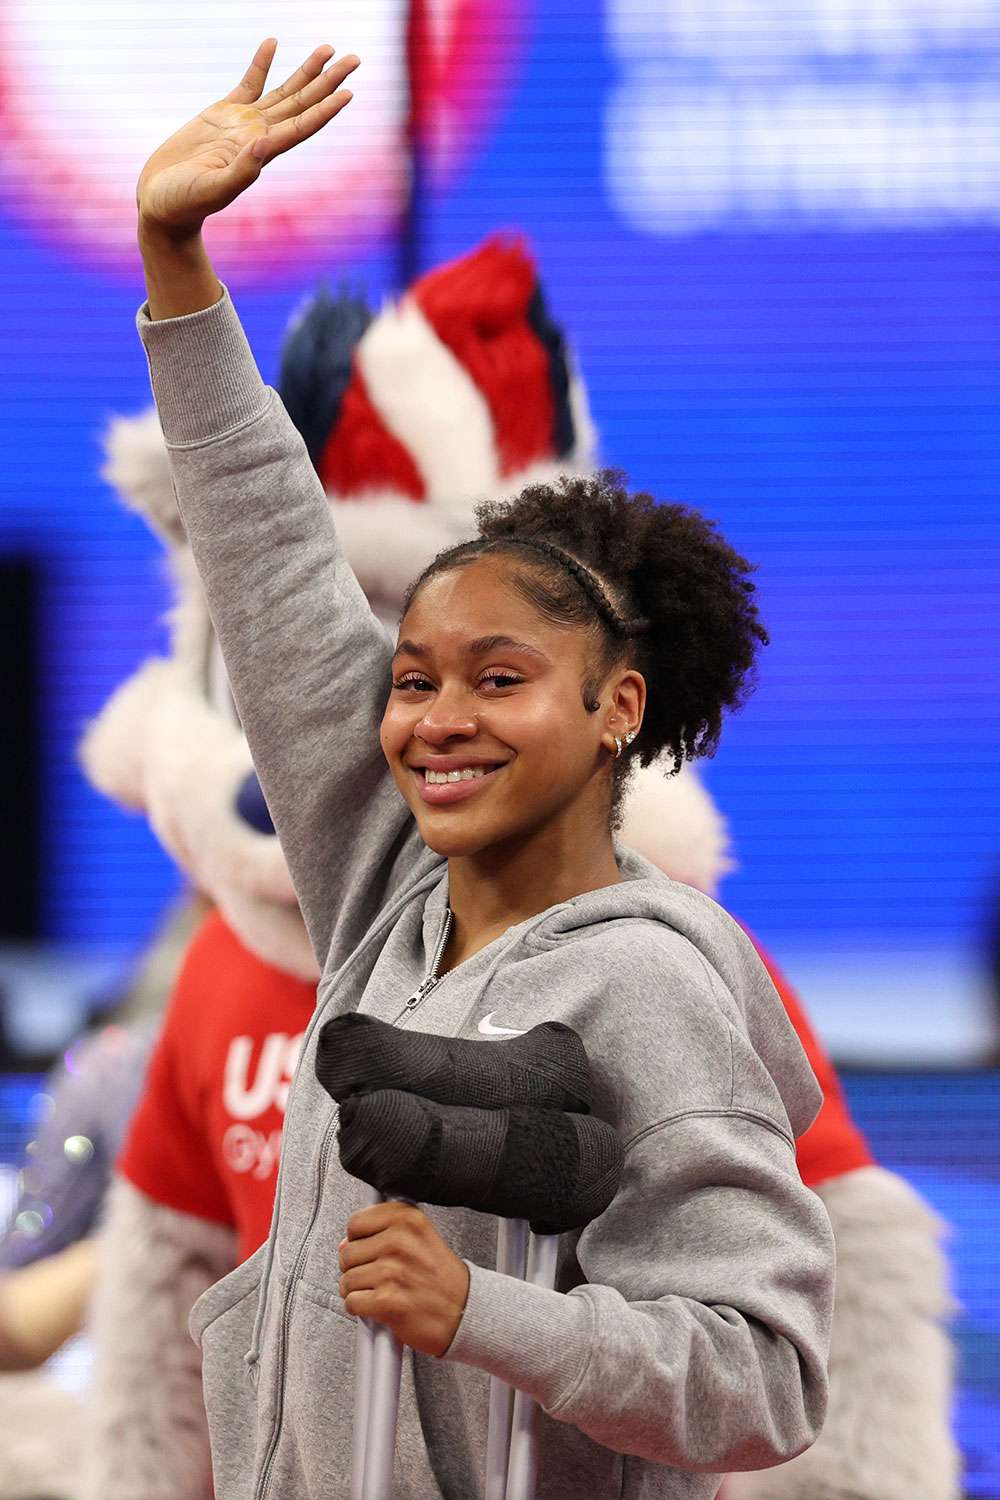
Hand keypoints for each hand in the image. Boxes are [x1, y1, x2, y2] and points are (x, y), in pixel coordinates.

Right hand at [136, 38, 358, 237]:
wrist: (162, 203)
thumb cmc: (184, 204)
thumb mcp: (212, 189)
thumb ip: (240, 171)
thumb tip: (264, 145)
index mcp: (261, 154)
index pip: (301, 127)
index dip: (326, 110)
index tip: (348, 92)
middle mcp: (259, 136)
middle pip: (302, 104)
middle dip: (328, 81)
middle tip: (354, 59)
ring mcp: (243, 123)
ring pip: (283, 92)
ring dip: (307, 71)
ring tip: (328, 49)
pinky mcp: (222, 113)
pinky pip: (249, 83)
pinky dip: (261, 63)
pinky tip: (273, 43)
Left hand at [339, 1201, 469, 1357]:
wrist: (465, 1312)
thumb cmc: (442, 1279)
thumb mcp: (421, 1238)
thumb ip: (384, 1232)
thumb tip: (344, 1244)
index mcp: (408, 1219)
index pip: (356, 1223)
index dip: (358, 1240)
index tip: (371, 1250)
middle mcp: (399, 1241)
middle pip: (347, 1253)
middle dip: (356, 1268)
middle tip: (378, 1277)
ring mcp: (393, 1271)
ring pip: (347, 1280)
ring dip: (358, 1292)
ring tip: (380, 1292)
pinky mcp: (387, 1301)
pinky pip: (352, 1302)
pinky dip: (360, 1309)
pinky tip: (378, 1307)